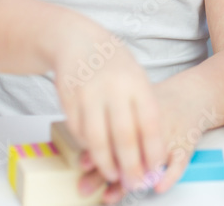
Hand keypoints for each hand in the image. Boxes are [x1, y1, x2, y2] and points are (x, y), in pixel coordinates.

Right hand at [52, 26, 164, 194]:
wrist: (77, 41)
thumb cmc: (114, 63)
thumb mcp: (136, 77)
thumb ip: (143, 108)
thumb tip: (151, 148)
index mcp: (137, 81)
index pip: (149, 122)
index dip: (153, 148)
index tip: (156, 168)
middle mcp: (113, 88)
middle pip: (123, 135)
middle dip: (131, 164)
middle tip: (135, 183)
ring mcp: (88, 94)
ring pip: (97, 139)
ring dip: (105, 162)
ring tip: (113, 176)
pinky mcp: (68, 100)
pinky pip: (79, 132)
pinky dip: (87, 148)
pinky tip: (95, 155)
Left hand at [79, 74, 212, 201]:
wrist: (191, 95)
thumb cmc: (158, 106)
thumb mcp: (134, 109)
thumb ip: (110, 131)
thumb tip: (83, 161)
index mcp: (135, 113)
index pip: (112, 134)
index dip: (97, 150)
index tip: (83, 165)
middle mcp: (150, 125)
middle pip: (126, 150)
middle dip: (104, 172)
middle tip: (86, 188)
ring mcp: (170, 134)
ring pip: (150, 158)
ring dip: (132, 178)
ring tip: (114, 194)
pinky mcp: (187, 143)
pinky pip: (180, 161)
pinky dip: (170, 176)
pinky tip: (159, 186)